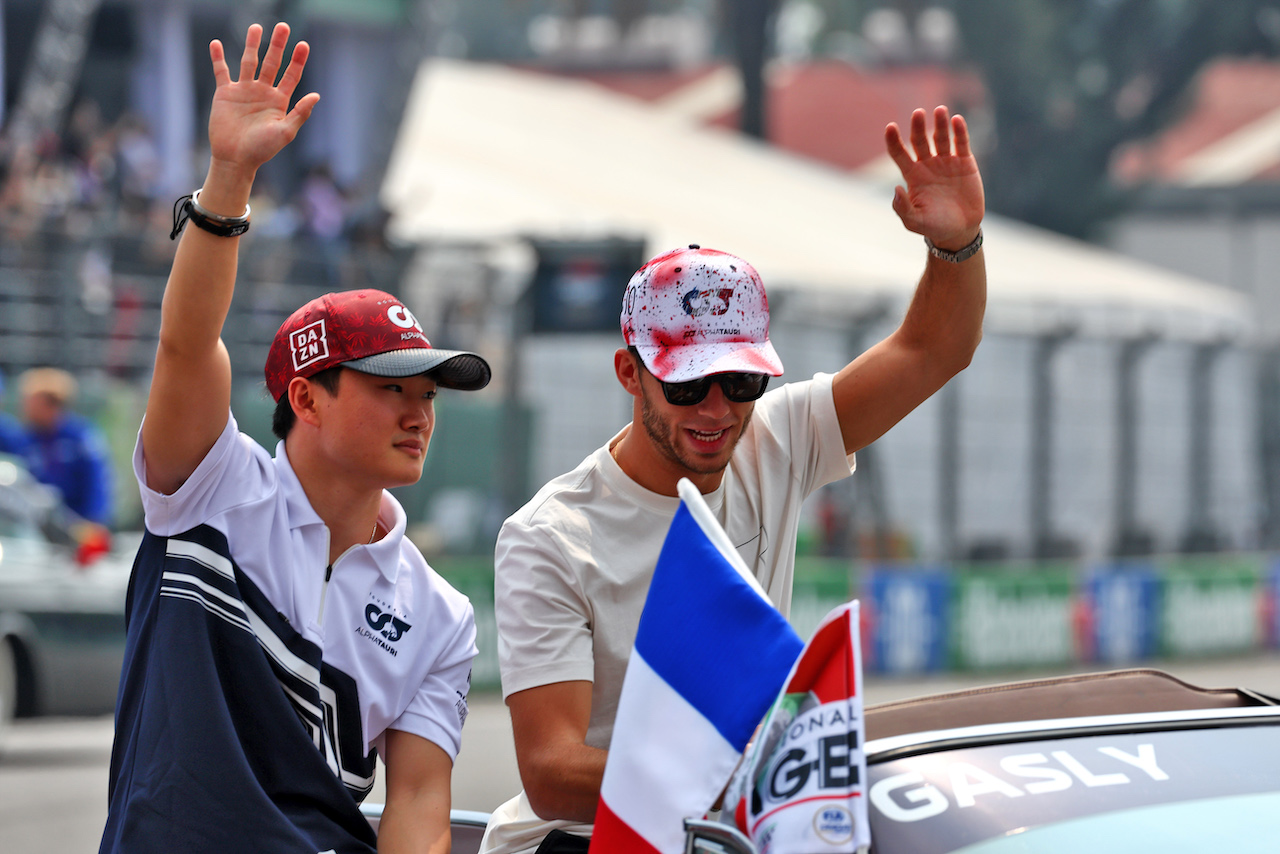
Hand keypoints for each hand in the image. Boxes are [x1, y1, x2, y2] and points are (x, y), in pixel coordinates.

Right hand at [206, 23, 318, 178]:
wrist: (235, 159)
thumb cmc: (262, 150)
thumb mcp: (285, 132)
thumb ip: (300, 113)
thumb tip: (316, 95)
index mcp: (279, 101)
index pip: (291, 75)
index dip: (297, 60)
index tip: (303, 44)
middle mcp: (263, 92)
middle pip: (272, 63)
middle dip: (278, 45)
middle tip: (283, 27)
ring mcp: (244, 91)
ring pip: (249, 62)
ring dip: (252, 45)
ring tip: (256, 27)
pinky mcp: (225, 94)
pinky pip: (221, 72)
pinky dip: (218, 58)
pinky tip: (216, 44)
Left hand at [885, 106, 984, 249]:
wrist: (960, 230)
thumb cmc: (933, 226)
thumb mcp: (914, 221)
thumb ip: (902, 207)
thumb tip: (896, 189)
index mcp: (912, 175)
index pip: (899, 153)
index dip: (893, 140)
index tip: (890, 127)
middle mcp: (927, 164)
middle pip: (920, 140)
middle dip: (918, 127)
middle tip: (918, 113)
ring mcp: (946, 161)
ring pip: (941, 138)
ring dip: (940, 124)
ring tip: (940, 110)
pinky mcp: (965, 162)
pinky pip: (961, 143)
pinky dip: (959, 131)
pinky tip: (956, 120)